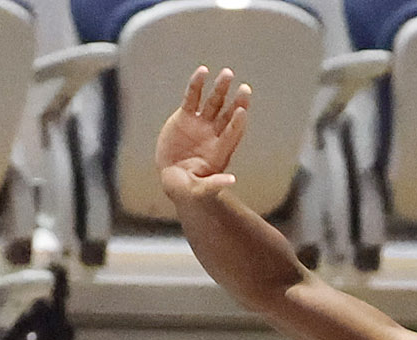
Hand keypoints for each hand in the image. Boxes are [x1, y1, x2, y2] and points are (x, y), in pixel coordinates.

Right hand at [156, 66, 251, 206]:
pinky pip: (192, 98)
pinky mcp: (185, 117)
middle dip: (236, 101)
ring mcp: (200, 124)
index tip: (242, 110)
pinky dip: (196, 85)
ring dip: (220, 88)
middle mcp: (213, 134)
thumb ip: (213, 185)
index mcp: (220, 151)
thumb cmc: (189, 189)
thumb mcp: (200, 191)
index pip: (232, 134)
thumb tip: (232, 181)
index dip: (237, 122)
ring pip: (213, 102)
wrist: (172, 179)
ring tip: (227, 73)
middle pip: (227, 114)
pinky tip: (202, 72)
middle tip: (244, 88)